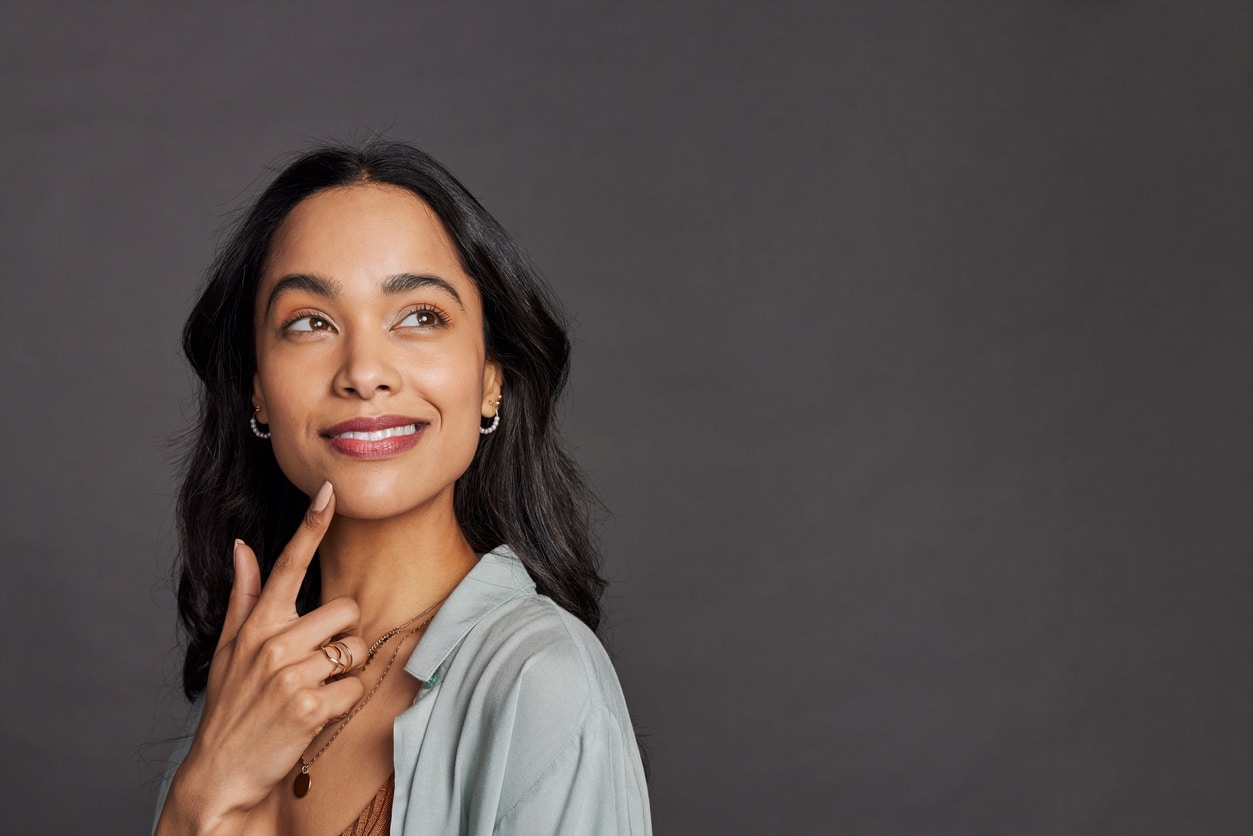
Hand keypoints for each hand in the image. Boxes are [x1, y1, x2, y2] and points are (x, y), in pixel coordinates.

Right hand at [157, 481, 366, 834]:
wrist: (221, 774)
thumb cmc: (231, 708)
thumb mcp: (228, 649)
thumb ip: (244, 596)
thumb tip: (244, 545)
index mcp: (256, 625)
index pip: (287, 564)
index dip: (312, 526)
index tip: (329, 490)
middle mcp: (272, 643)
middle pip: (346, 610)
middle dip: (342, 636)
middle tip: (315, 664)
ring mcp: (291, 675)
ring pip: (354, 650)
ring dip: (344, 672)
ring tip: (313, 690)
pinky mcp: (309, 707)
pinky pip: (354, 689)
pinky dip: (344, 703)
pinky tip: (317, 714)